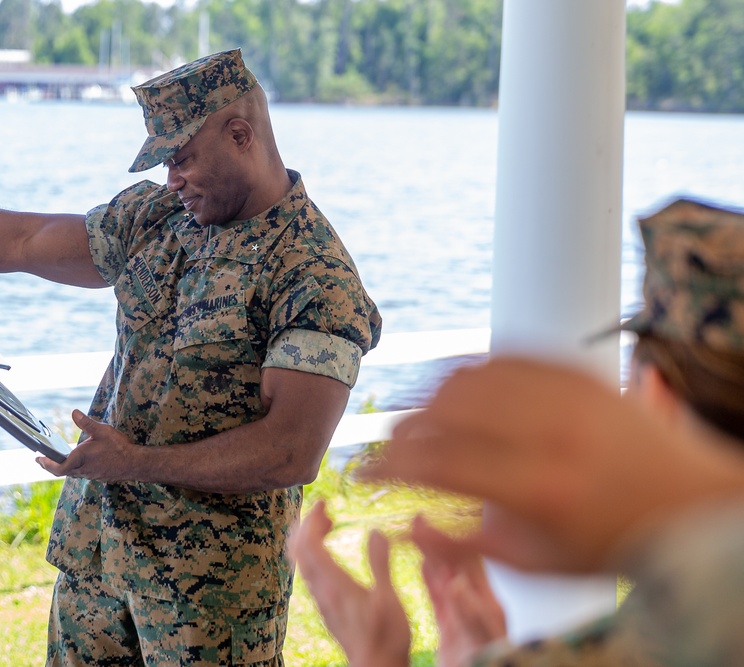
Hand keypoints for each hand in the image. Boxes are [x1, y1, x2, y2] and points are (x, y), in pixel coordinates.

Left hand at [37, 409, 137, 480]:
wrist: (135, 463)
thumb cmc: (119, 447)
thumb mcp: (102, 431)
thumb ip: (86, 423)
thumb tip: (74, 413)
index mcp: (80, 459)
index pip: (57, 467)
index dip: (45, 464)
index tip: (38, 459)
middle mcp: (83, 470)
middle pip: (62, 471)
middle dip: (50, 465)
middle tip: (42, 460)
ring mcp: (90, 474)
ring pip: (72, 472)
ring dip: (63, 466)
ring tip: (57, 459)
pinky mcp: (97, 475)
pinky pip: (82, 472)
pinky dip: (75, 467)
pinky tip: (78, 460)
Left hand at [288, 500, 410, 666]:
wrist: (376, 666)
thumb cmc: (386, 636)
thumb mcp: (388, 598)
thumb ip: (381, 563)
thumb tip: (374, 530)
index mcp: (333, 583)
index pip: (308, 543)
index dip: (311, 518)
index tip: (324, 502)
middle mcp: (320, 589)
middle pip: (297, 549)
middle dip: (306, 524)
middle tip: (326, 511)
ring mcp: (321, 597)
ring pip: (301, 560)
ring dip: (309, 537)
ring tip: (330, 525)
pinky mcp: (325, 604)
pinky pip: (309, 571)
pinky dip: (314, 552)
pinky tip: (333, 553)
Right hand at [359, 357, 743, 571]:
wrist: (691, 499)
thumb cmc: (614, 539)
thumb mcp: (539, 562)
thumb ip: (466, 547)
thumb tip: (407, 525)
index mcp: (539, 488)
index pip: (438, 464)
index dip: (389, 465)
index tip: (366, 472)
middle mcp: (549, 432)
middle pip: (444, 409)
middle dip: (403, 426)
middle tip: (391, 444)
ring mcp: (566, 394)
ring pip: (468, 375)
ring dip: (431, 394)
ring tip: (421, 418)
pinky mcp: (578, 370)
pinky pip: (505, 352)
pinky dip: (471, 368)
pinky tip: (460, 387)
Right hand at [410, 516, 505, 666]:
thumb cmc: (490, 665)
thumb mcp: (482, 640)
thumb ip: (472, 614)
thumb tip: (457, 583)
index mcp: (488, 604)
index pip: (465, 563)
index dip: (447, 541)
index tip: (427, 524)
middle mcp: (476, 604)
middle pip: (453, 565)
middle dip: (436, 541)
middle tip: (418, 520)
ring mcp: (464, 614)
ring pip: (444, 578)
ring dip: (430, 555)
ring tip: (416, 532)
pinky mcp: (452, 627)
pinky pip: (438, 597)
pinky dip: (429, 579)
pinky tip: (421, 564)